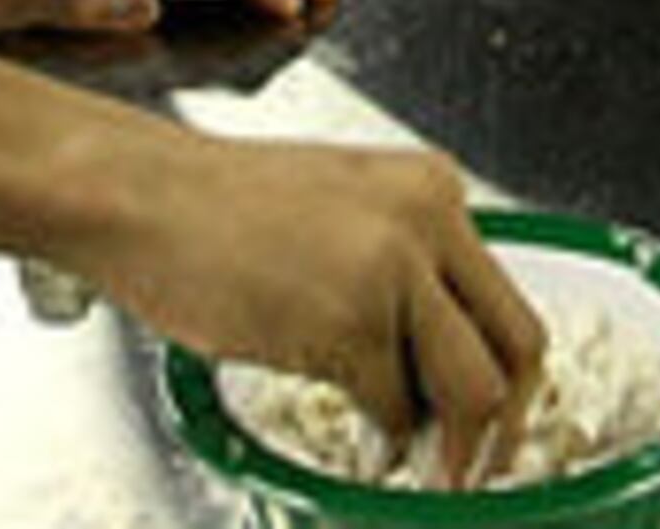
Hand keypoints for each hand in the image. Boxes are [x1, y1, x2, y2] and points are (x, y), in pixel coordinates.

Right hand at [79, 139, 544, 485]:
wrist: (140, 195)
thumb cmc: (217, 207)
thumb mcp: (343, 209)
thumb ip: (403, 265)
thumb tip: (435, 359)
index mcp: (434, 187)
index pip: (507, 298)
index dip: (510, 377)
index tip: (497, 422)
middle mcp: (431, 221)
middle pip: (519, 346)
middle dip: (506, 425)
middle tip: (480, 466)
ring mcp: (393, 272)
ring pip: (473, 390)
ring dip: (456, 449)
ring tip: (426, 471)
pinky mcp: (349, 324)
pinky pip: (393, 410)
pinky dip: (384, 443)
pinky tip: (366, 447)